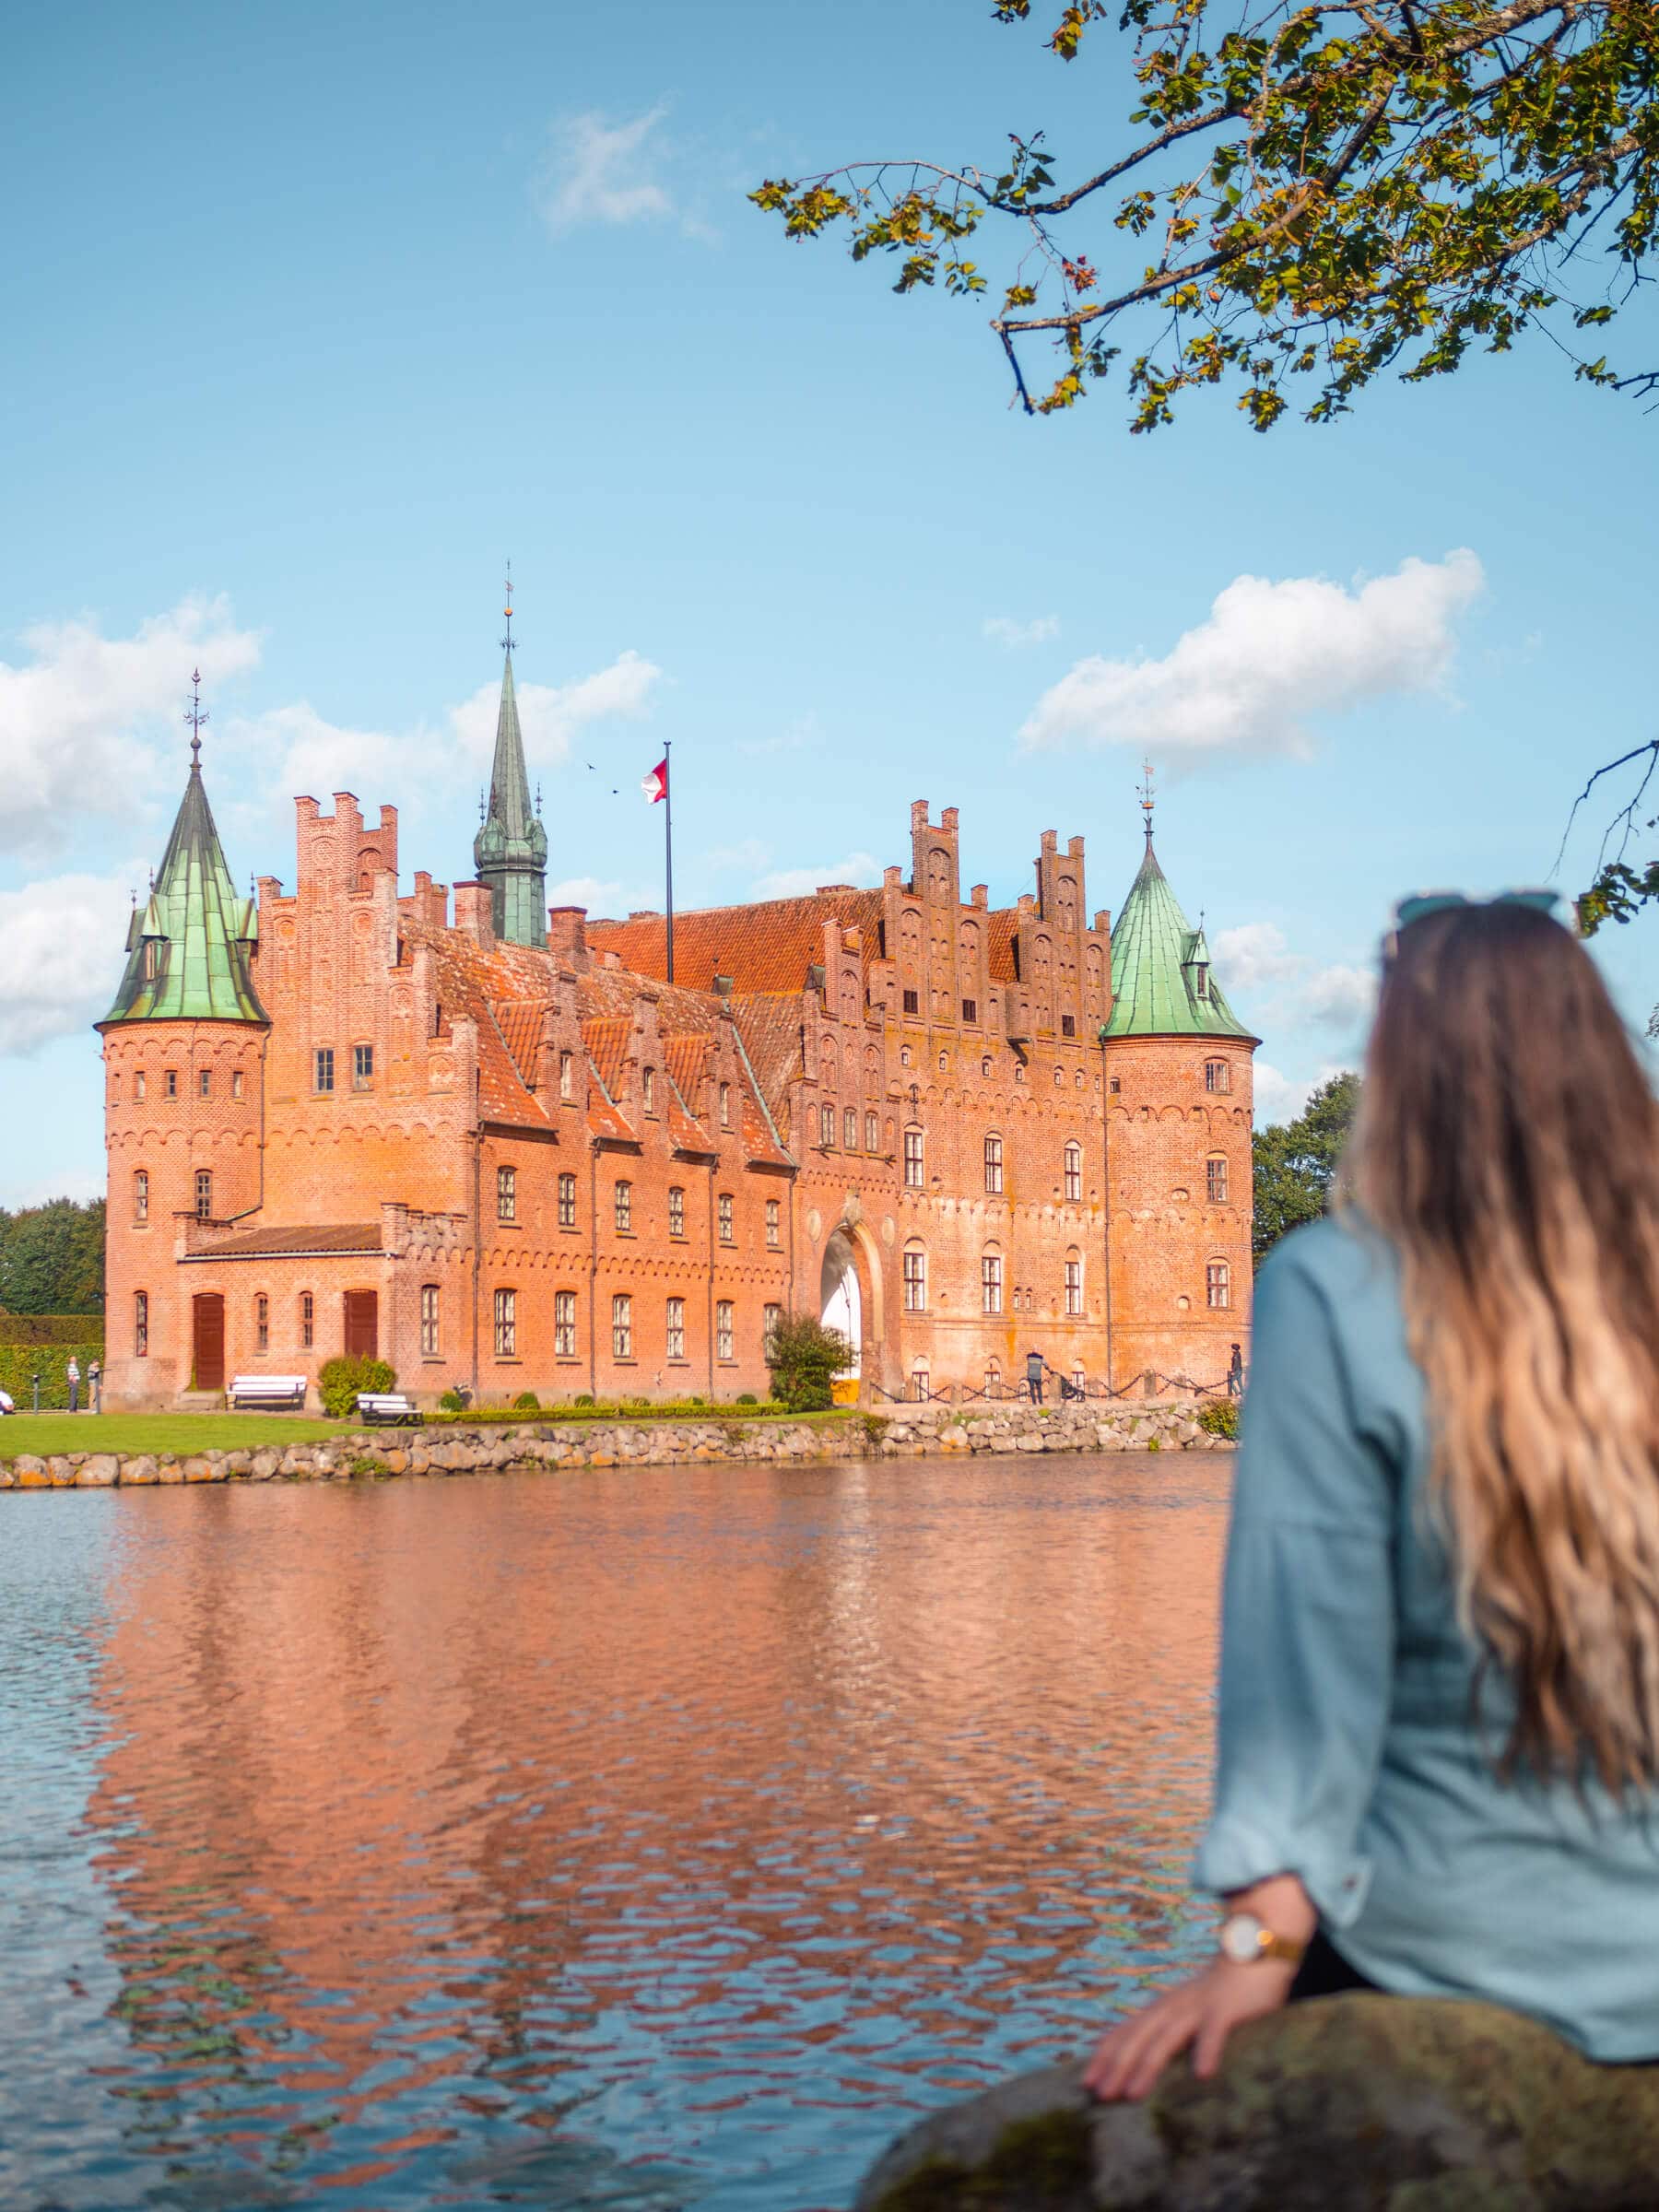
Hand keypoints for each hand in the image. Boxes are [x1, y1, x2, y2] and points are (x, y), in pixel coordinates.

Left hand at [1083, 1955, 1296, 2102]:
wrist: (1250, 1951)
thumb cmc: (1216, 1993)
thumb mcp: (1185, 2011)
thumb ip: (1168, 2031)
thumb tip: (1145, 2063)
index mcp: (1161, 2008)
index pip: (1124, 2032)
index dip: (1104, 2056)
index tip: (1087, 2083)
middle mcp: (1172, 2006)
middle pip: (1138, 2037)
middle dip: (1117, 2066)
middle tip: (1101, 2096)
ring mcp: (1196, 2006)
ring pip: (1167, 2036)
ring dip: (1148, 2064)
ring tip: (1134, 2094)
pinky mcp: (1224, 2009)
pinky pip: (1213, 2031)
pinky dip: (1207, 2050)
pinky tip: (1202, 2074)